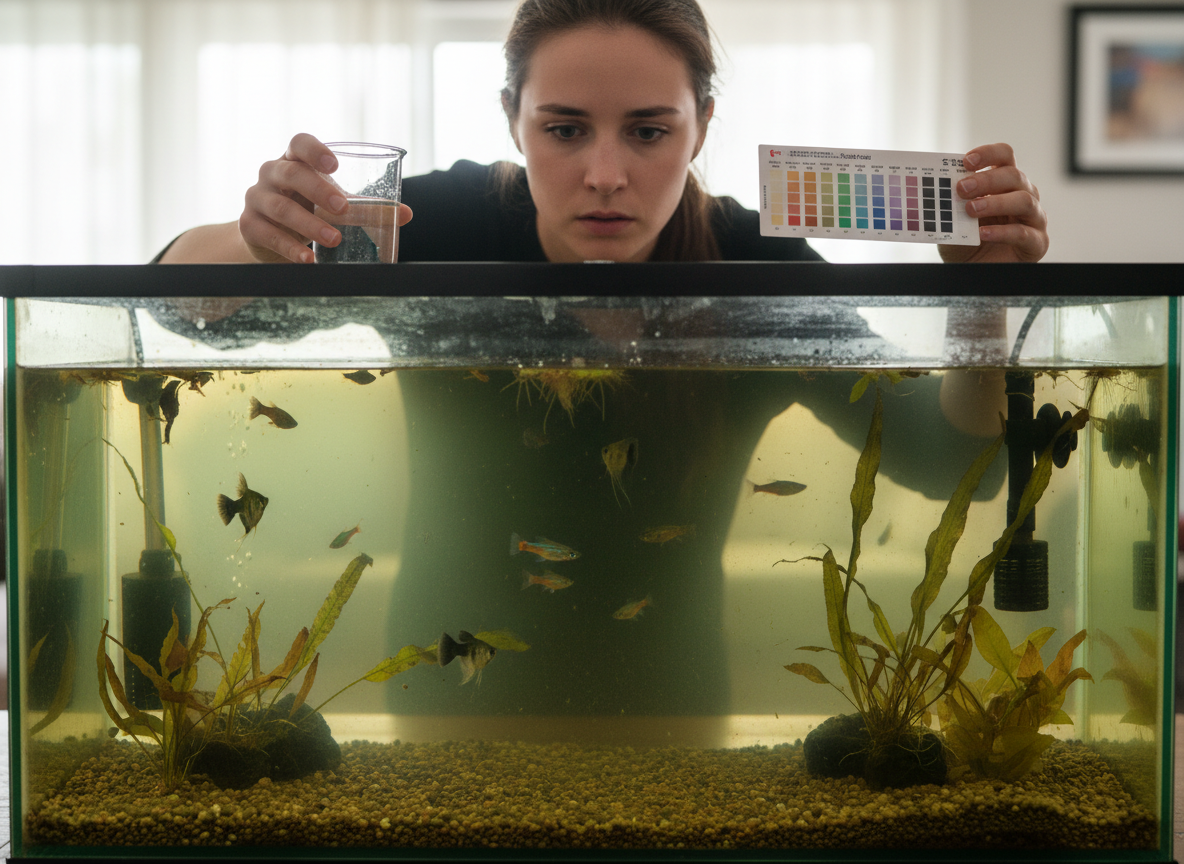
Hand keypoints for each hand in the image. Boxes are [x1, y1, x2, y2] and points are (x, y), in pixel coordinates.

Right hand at [239, 133, 412, 262]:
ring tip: (334, 239)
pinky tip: (308, 259)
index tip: (334, 165)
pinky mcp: (250, 225)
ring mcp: (257, 198)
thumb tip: (406, 214)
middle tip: (342, 208)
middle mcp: (271, 174)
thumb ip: (367, 207)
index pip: (299, 143)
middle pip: (290, 174)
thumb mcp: (334, 204)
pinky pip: (268, 235)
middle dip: (318, 190)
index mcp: (294, 160)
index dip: (314, 150)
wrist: (268, 235)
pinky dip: (290, 248)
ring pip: (281, 207)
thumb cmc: (307, 208)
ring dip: (309, 225)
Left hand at [938, 143, 1047, 263]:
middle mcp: (1023, 195)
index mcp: (1004, 183)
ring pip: (1024, 200)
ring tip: (970, 210)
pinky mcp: (1037, 242)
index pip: (1004, 156)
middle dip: (986, 180)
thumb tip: (937, 187)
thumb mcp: (951, 219)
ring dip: (995, 203)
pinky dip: (1002, 232)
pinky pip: (1024, 233)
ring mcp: (1034, 218)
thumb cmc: (964, 241)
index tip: (966, 161)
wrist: (971, 271)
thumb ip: (949, 203)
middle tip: (961, 189)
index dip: (988, 154)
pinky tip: (983, 234)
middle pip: (1014, 176)